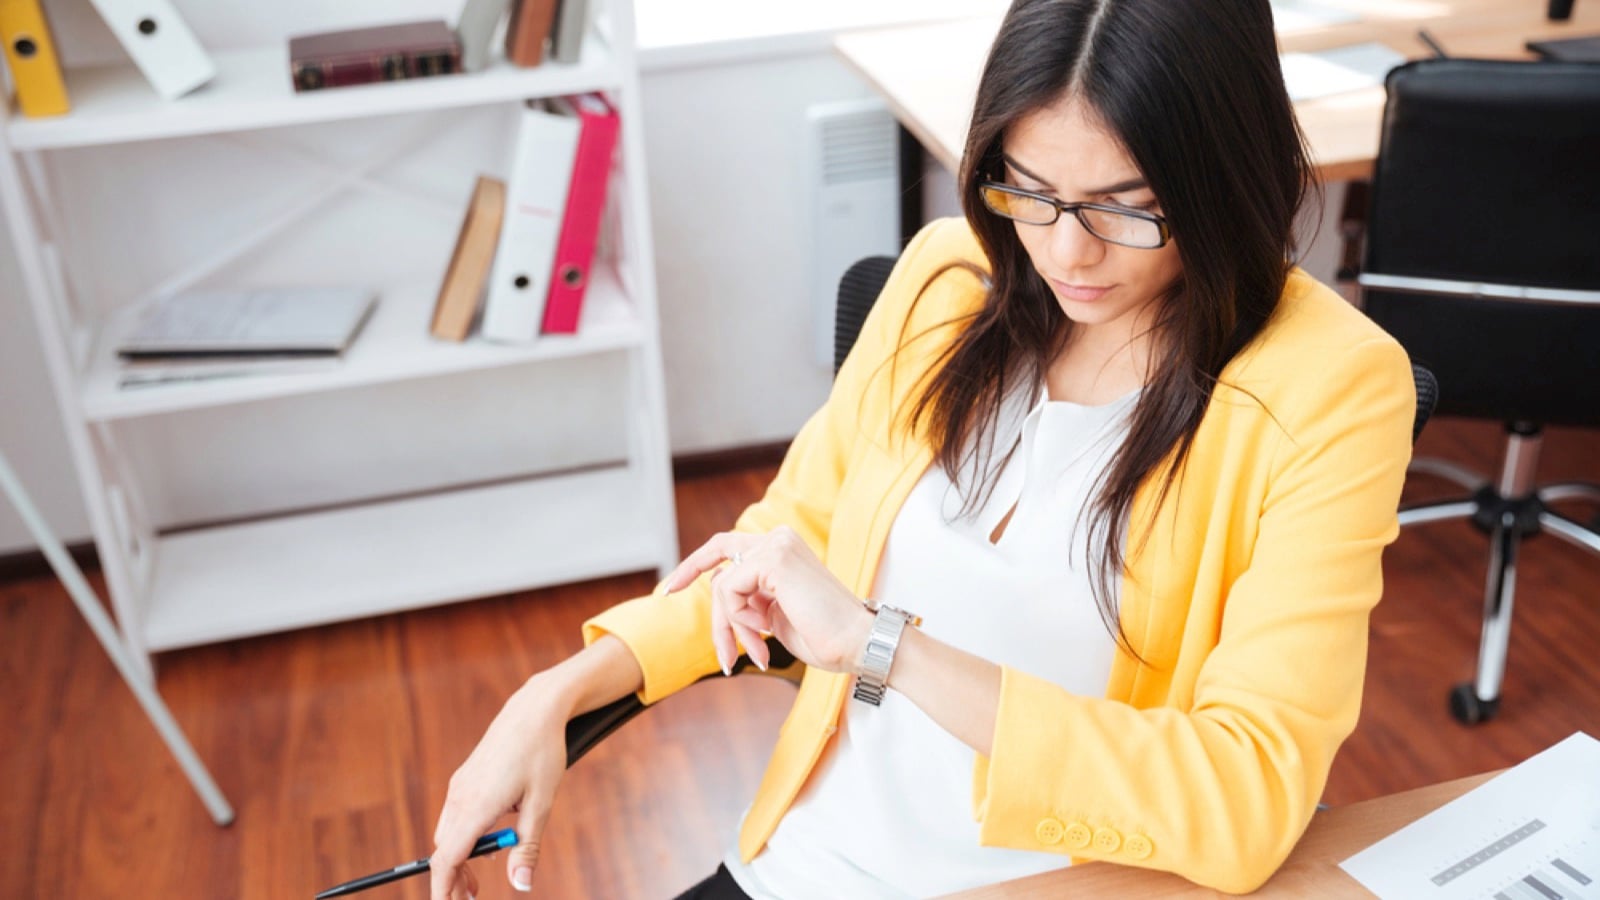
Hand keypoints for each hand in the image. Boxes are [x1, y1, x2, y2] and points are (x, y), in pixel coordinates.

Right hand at [430, 676, 571, 898]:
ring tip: (481, 873)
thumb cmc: (543, 754)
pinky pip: (455, 815)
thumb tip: (521, 884)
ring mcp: (460, 784)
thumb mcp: (542, 804)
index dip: (443, 889)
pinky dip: (464, 835)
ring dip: (459, 857)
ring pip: (448, 833)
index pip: (447, 860)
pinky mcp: (466, 777)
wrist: (535, 710)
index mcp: (476, 807)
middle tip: (474, 897)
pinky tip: (488, 837)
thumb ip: (528, 847)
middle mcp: (461, 796)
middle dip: (454, 878)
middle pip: (445, 850)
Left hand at [662, 526, 873, 674]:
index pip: (728, 547)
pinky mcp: (774, 560)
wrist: (857, 644)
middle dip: (698, 587)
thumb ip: (750, 599)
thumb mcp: (775, 615)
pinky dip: (740, 621)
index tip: (670, 588)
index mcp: (782, 549)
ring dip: (732, 627)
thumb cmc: (825, 637)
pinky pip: (730, 591)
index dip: (696, 564)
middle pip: (719, 561)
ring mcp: (777, 546)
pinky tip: (765, 636)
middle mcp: (779, 539)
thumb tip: (722, 593)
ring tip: (756, 652)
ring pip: (723, 586)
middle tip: (692, 621)